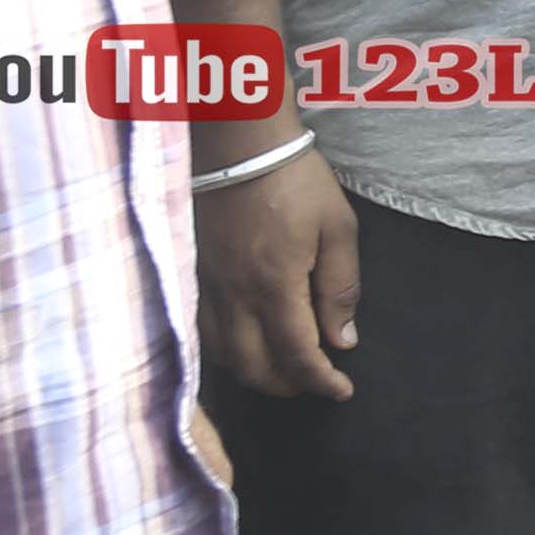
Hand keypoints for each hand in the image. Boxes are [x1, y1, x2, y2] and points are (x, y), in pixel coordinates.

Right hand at [198, 141, 366, 400]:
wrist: (238, 143)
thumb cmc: (296, 180)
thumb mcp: (337, 228)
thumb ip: (340, 289)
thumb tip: (343, 341)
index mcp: (274, 285)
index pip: (296, 355)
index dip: (320, 382)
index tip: (341, 391)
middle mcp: (234, 296)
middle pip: (253, 368)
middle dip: (287, 386)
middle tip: (314, 381)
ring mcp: (206, 287)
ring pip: (223, 356)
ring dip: (255, 373)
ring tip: (284, 368)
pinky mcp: (191, 275)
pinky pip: (201, 332)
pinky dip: (226, 352)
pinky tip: (246, 344)